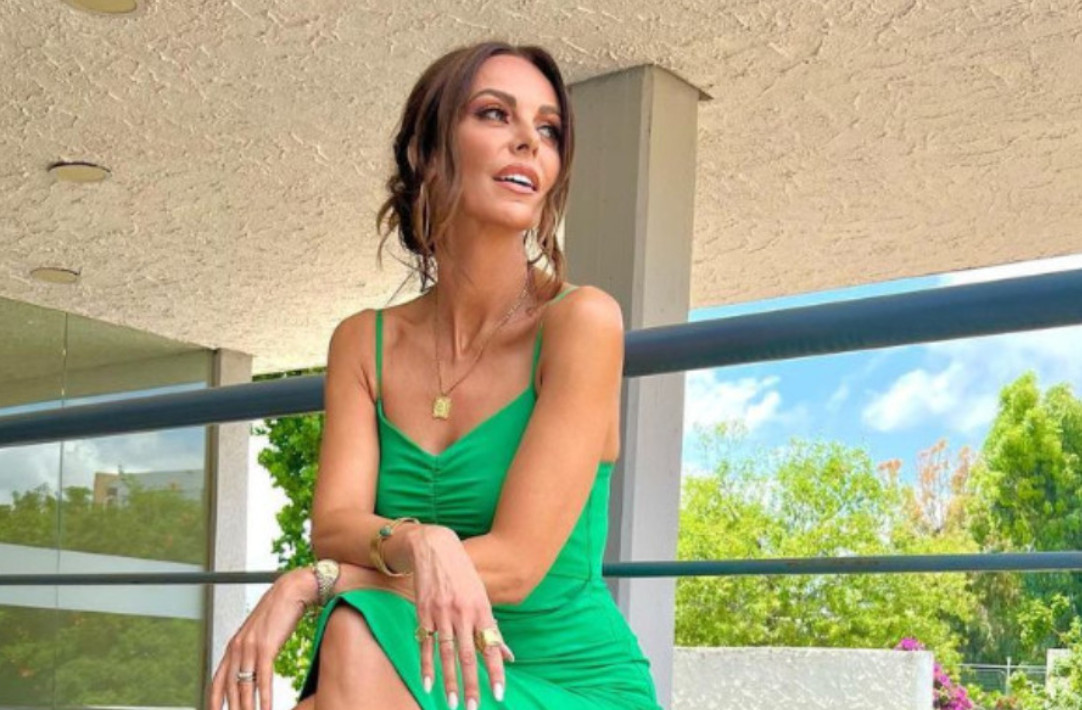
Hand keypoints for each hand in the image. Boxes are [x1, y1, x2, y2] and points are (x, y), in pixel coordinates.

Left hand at [208, 567, 314, 709]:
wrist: (292, 591)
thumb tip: (252, 666)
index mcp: (234, 645)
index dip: (215, 700)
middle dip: (233, 708)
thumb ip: (251, 649)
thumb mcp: (259, 633)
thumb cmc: (279, 612)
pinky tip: (267, 708)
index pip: (218, 679)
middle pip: (230, 687)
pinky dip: (265, 697)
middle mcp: (237, 647)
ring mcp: (250, 647)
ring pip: (244, 686)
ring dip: (247, 708)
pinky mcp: (266, 647)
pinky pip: (263, 678)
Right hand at [407, 525, 514, 707]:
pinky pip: (426, 645)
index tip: (499, 694)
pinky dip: (427, 666)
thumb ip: (492, 629)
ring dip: (450, 681)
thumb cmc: (464, 575)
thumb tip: (508, 655)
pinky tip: (428, 684)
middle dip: (472, 684)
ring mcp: (442, 614)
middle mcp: (463, 613)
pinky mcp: (424, 614)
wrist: (435, 548)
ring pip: (447, 654)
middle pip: (467, 655)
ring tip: (453, 703)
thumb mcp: (482, 598)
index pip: (491, 647)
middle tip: (473, 708)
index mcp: (482, 609)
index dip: (495, 671)